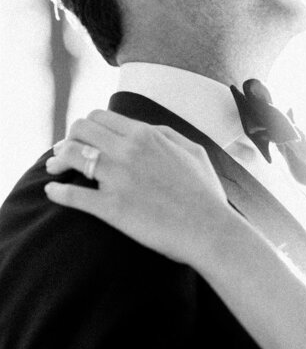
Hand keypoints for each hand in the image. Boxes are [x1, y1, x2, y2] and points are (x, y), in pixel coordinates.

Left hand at [44, 109, 230, 265]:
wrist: (210, 231)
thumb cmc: (205, 194)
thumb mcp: (193, 152)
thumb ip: (166, 134)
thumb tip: (145, 128)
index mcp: (146, 135)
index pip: (99, 117)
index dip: (85, 127)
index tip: (82, 139)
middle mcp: (128, 151)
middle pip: (79, 131)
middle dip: (68, 139)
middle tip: (63, 154)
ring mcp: (118, 178)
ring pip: (70, 156)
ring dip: (57, 161)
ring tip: (53, 170)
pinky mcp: (111, 207)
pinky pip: (72, 195)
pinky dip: (57, 192)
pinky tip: (52, 193)